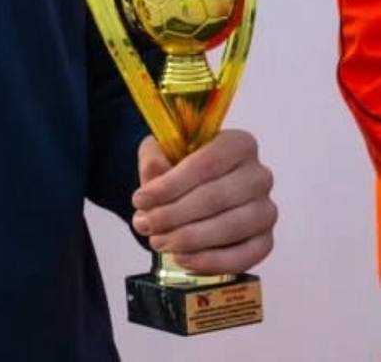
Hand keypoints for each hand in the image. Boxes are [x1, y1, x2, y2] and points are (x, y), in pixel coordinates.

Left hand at [130, 130, 275, 274]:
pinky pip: (244, 257)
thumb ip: (155, 158)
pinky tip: (183, 259)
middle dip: (174, 215)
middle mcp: (259, 175)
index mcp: (239, 143)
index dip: (171, 185)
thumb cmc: (179, 164)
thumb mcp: (161, 150)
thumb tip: (155, 173)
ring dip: (189, 239)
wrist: (194, 187)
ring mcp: (266, 210)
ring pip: (230, 228)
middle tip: (145, 225)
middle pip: (216, 198)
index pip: (206, 164)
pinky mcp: (266, 240)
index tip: (140, 199)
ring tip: (158, 241)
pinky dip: (211, 262)